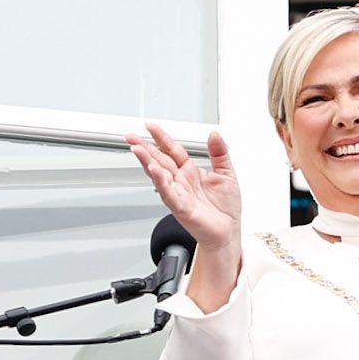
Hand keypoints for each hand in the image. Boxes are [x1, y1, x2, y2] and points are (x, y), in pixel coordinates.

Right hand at [128, 125, 244, 308]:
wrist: (228, 232)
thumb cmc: (225, 208)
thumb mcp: (227, 174)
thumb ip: (219, 153)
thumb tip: (215, 134)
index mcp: (191, 171)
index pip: (173, 150)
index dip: (161, 137)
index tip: (150, 127)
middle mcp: (181, 181)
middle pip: (160, 159)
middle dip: (145, 147)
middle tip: (130, 136)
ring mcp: (179, 194)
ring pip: (159, 174)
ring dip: (147, 161)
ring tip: (137, 149)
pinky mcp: (181, 207)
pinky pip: (168, 193)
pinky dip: (161, 182)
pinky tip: (154, 171)